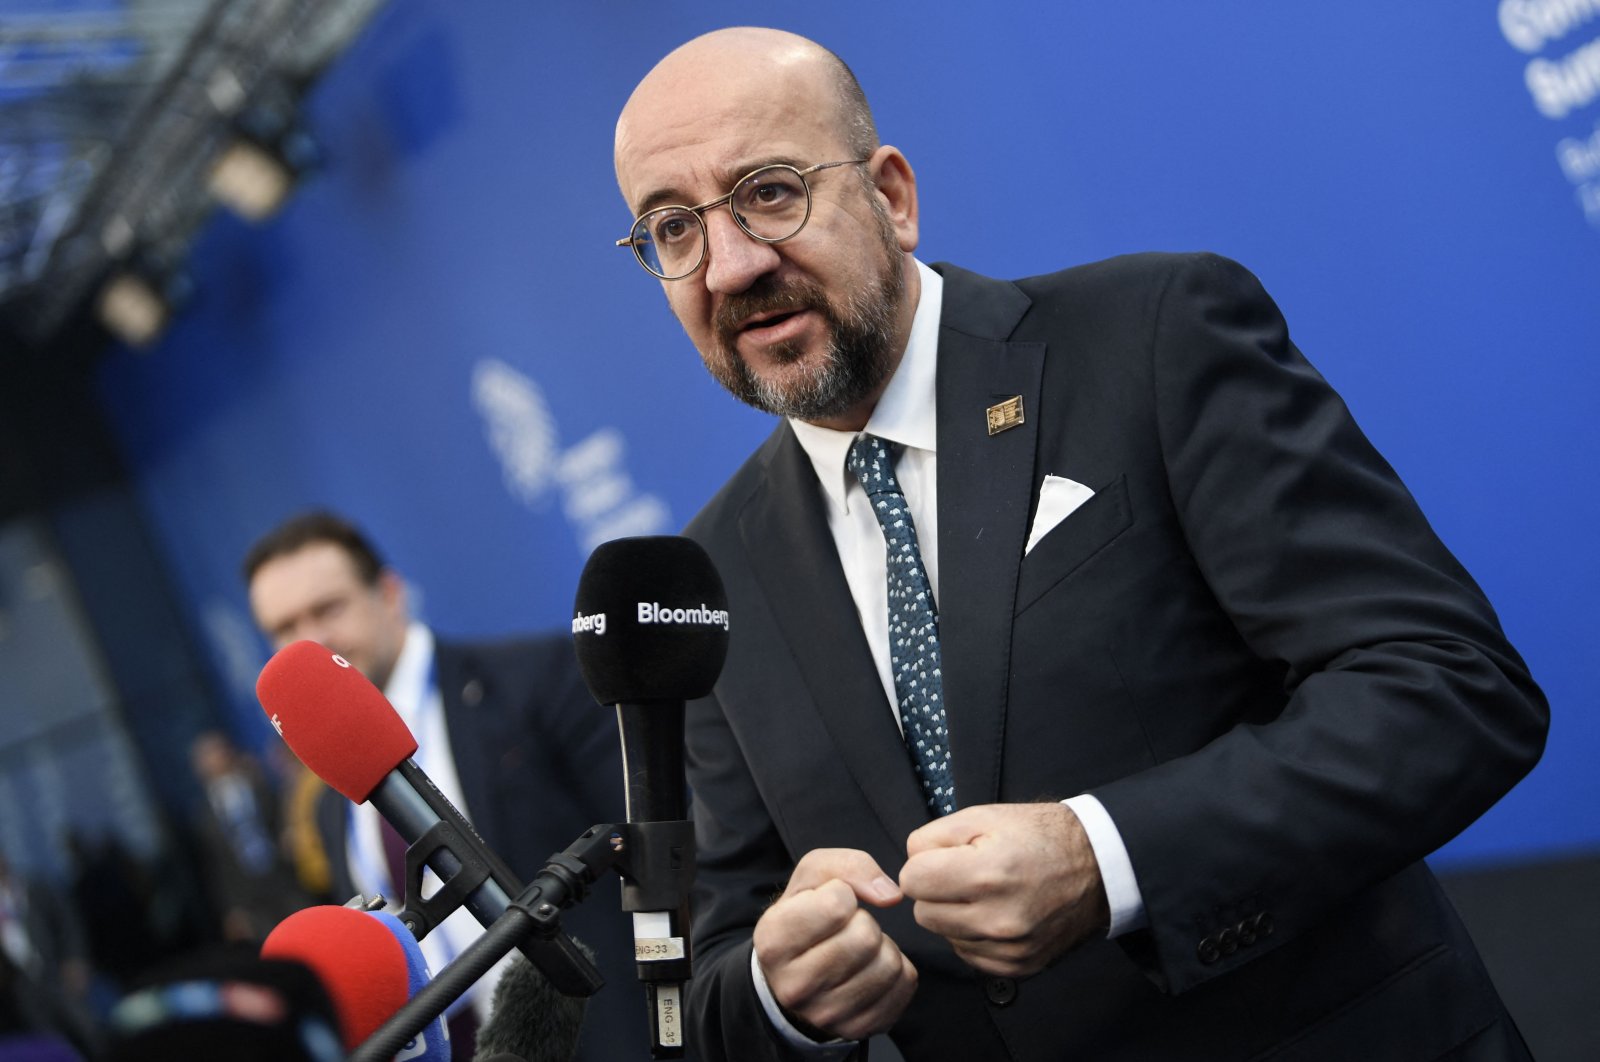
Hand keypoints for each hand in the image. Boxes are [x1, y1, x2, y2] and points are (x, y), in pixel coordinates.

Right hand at [752, 848, 917, 1041]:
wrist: (795, 973)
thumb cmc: (805, 916)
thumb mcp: (811, 878)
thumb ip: (848, 866)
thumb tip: (891, 896)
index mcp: (773, 942)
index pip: (837, 904)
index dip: (842, 893)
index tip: (829, 905)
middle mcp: (794, 986)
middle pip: (865, 937)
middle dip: (865, 922)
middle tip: (848, 928)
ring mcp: (826, 1014)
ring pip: (888, 964)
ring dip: (882, 946)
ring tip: (860, 949)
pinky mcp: (857, 1029)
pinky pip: (903, 985)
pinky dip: (897, 969)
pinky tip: (872, 968)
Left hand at [899, 802, 1108, 976]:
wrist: (1097, 867)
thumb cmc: (1038, 836)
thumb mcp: (983, 816)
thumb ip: (932, 836)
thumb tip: (907, 862)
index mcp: (986, 874)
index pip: (911, 881)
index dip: (923, 864)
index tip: (946, 858)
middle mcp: (997, 919)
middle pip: (923, 913)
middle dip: (936, 892)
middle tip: (966, 874)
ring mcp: (1009, 948)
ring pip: (944, 935)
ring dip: (954, 916)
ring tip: (986, 893)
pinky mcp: (1018, 967)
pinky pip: (968, 954)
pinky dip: (973, 935)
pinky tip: (996, 913)